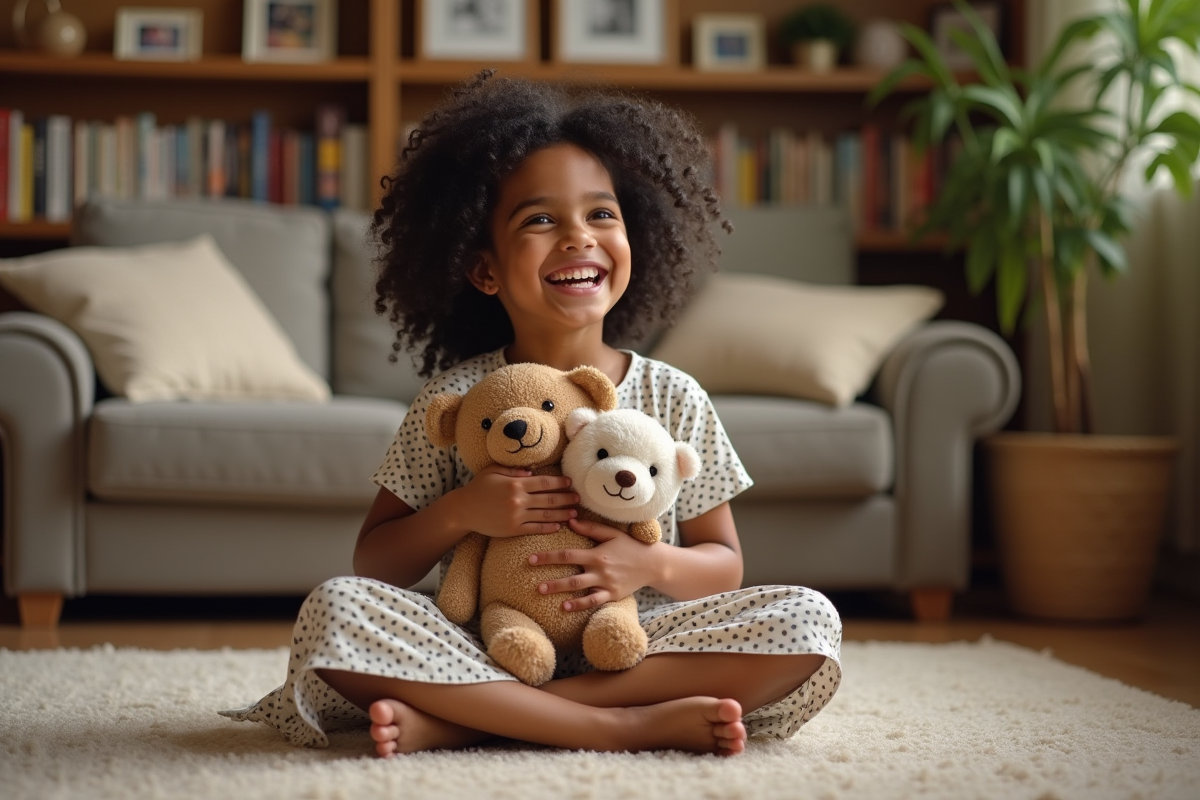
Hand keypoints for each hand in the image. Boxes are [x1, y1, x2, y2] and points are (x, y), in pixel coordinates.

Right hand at [456, 464, 578, 537]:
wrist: (463, 510)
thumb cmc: (478, 488)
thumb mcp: (493, 471)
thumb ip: (513, 470)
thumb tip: (532, 471)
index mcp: (516, 484)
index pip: (544, 483)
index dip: (560, 483)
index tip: (570, 483)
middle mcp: (518, 500)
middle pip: (549, 499)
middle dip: (566, 498)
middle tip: (578, 498)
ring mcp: (516, 516)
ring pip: (545, 515)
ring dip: (562, 514)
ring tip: (574, 513)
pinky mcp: (513, 530)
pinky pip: (535, 529)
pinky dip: (548, 528)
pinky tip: (558, 526)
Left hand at [528, 517, 660, 610]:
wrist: (654, 564)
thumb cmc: (630, 546)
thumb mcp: (612, 533)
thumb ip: (591, 527)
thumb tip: (570, 520)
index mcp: (598, 553)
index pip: (568, 554)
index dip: (548, 557)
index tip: (531, 559)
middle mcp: (601, 569)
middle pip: (571, 575)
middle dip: (551, 580)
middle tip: (534, 583)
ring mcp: (607, 584)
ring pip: (580, 589)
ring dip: (561, 592)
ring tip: (543, 593)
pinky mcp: (613, 595)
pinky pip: (594, 601)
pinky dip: (580, 605)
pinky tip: (566, 607)